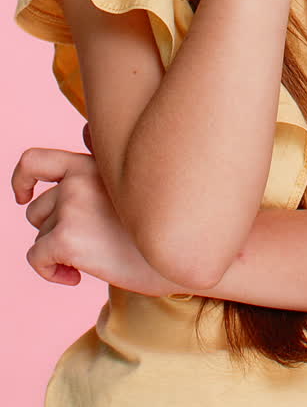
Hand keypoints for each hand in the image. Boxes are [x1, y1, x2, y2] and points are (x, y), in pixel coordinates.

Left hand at [10, 146, 172, 296]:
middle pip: (37, 209)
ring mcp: (72, 205)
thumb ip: (103, 161)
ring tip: (86, 261)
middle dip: (54, 230)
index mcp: (92, 163)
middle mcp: (79, 178)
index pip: (34, 160)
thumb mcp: (133, 181)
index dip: (20, 180)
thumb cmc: (166, 220)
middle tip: (82, 245)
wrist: (185, 252)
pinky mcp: (67, 237)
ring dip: (56, 251)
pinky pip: (37, 258)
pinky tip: (77, 277)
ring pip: (39, 235)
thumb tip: (83, 129)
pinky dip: (49, 272)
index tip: (23, 196)